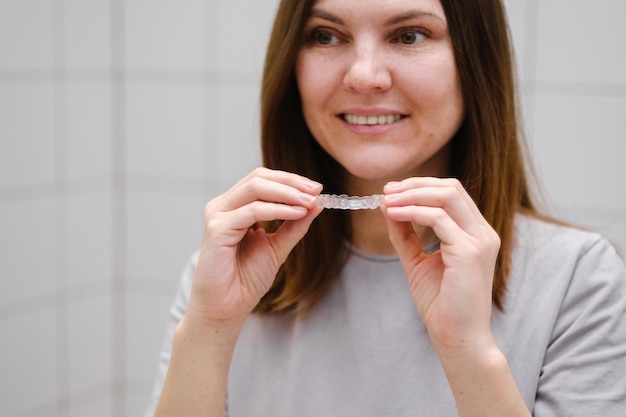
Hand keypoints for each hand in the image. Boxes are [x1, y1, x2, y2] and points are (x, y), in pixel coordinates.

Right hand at [186, 168, 322, 326]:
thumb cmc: (245, 279)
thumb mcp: (277, 247)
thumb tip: (316, 202)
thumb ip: (294, 225)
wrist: (226, 308)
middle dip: (291, 182)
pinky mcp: (217, 228)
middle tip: (316, 190)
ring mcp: (217, 215)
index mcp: (234, 207)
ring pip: (255, 188)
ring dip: (287, 192)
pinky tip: (297, 213)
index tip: (317, 188)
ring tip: (310, 201)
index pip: (262, 179)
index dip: (291, 180)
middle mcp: (223, 206)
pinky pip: (252, 210)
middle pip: (258, 178)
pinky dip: (278, 210)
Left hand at [382, 177, 500, 352]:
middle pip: (451, 188)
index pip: (451, 193)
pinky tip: (393, 215)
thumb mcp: (417, 261)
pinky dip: (412, 212)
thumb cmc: (441, 303)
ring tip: (386, 200)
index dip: (420, 186)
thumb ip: (405, 234)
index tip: (391, 191)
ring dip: (411, 194)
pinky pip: (439, 219)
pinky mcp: (470, 252)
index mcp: (475, 233)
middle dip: (414, 185)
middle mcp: (483, 233)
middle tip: (386, 190)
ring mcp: (480, 241)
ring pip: (447, 196)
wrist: (456, 337)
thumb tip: (388, 206)